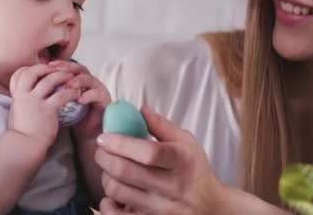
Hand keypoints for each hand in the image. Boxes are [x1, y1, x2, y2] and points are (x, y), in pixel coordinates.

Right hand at [9, 64, 80, 147]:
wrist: (24, 144)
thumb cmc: (23, 129)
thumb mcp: (18, 108)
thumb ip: (24, 98)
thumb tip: (31, 91)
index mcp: (17, 94)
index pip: (20, 73)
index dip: (31, 68)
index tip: (41, 70)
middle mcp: (24, 95)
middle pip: (32, 71)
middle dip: (46, 68)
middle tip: (58, 69)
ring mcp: (35, 102)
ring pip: (49, 80)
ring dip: (62, 76)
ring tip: (72, 77)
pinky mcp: (47, 110)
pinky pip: (61, 95)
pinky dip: (70, 92)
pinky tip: (76, 93)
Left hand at [49, 60, 110, 140]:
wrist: (87, 133)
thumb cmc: (73, 118)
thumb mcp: (60, 103)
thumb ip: (53, 93)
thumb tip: (33, 84)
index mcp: (78, 80)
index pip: (69, 68)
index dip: (60, 65)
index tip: (48, 65)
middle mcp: (89, 83)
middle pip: (80, 69)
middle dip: (69, 69)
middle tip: (58, 71)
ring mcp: (99, 90)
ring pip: (90, 79)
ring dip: (79, 81)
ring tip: (69, 85)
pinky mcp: (105, 100)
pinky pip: (98, 94)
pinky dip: (89, 95)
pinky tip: (80, 99)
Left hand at [95, 106, 225, 214]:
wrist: (211, 207)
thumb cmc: (195, 170)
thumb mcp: (187, 143)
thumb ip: (162, 126)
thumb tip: (140, 109)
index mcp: (181, 160)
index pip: (149, 152)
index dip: (121, 143)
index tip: (106, 137)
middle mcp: (172, 186)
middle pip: (126, 171)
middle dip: (105, 157)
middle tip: (101, 150)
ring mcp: (161, 208)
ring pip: (118, 192)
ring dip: (105, 176)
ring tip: (109, 169)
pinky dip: (107, 204)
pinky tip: (111, 195)